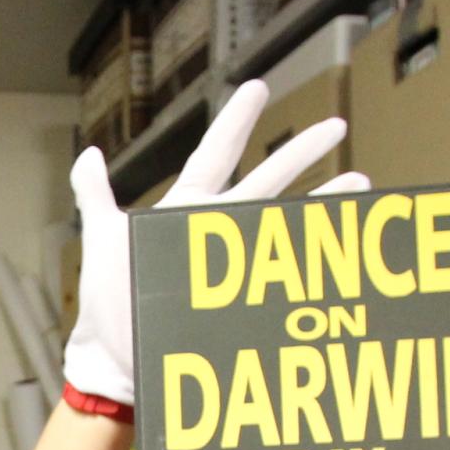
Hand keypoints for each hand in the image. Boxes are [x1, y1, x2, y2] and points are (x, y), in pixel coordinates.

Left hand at [63, 81, 369, 407]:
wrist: (114, 361)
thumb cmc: (107, 302)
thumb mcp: (100, 240)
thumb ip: (95, 195)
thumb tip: (89, 154)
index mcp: (182, 209)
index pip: (216, 154)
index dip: (236, 121)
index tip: (257, 88)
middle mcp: (214, 229)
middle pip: (266, 181)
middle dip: (300, 153)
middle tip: (334, 126)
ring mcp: (232, 261)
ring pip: (284, 222)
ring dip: (322, 201)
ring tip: (359, 182)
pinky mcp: (241, 294)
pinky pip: (283, 271)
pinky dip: (314, 256)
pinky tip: (341, 244)